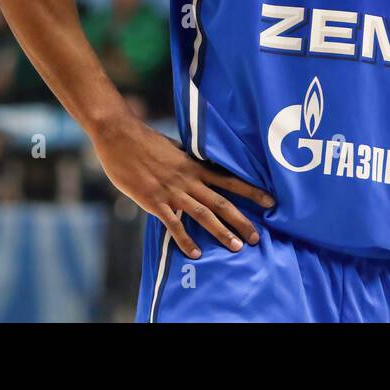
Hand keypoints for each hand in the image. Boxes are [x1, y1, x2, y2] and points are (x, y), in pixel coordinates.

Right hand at [89, 115, 273, 258]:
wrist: (120, 136)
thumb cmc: (144, 141)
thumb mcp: (173, 148)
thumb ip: (186, 162)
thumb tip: (198, 168)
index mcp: (194, 165)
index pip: (229, 179)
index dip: (251, 190)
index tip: (270, 201)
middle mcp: (188, 179)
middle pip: (222, 202)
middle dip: (241, 220)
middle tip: (256, 237)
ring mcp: (172, 191)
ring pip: (203, 214)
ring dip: (221, 231)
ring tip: (236, 247)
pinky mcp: (154, 200)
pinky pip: (173, 224)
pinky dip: (185, 239)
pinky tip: (195, 253)